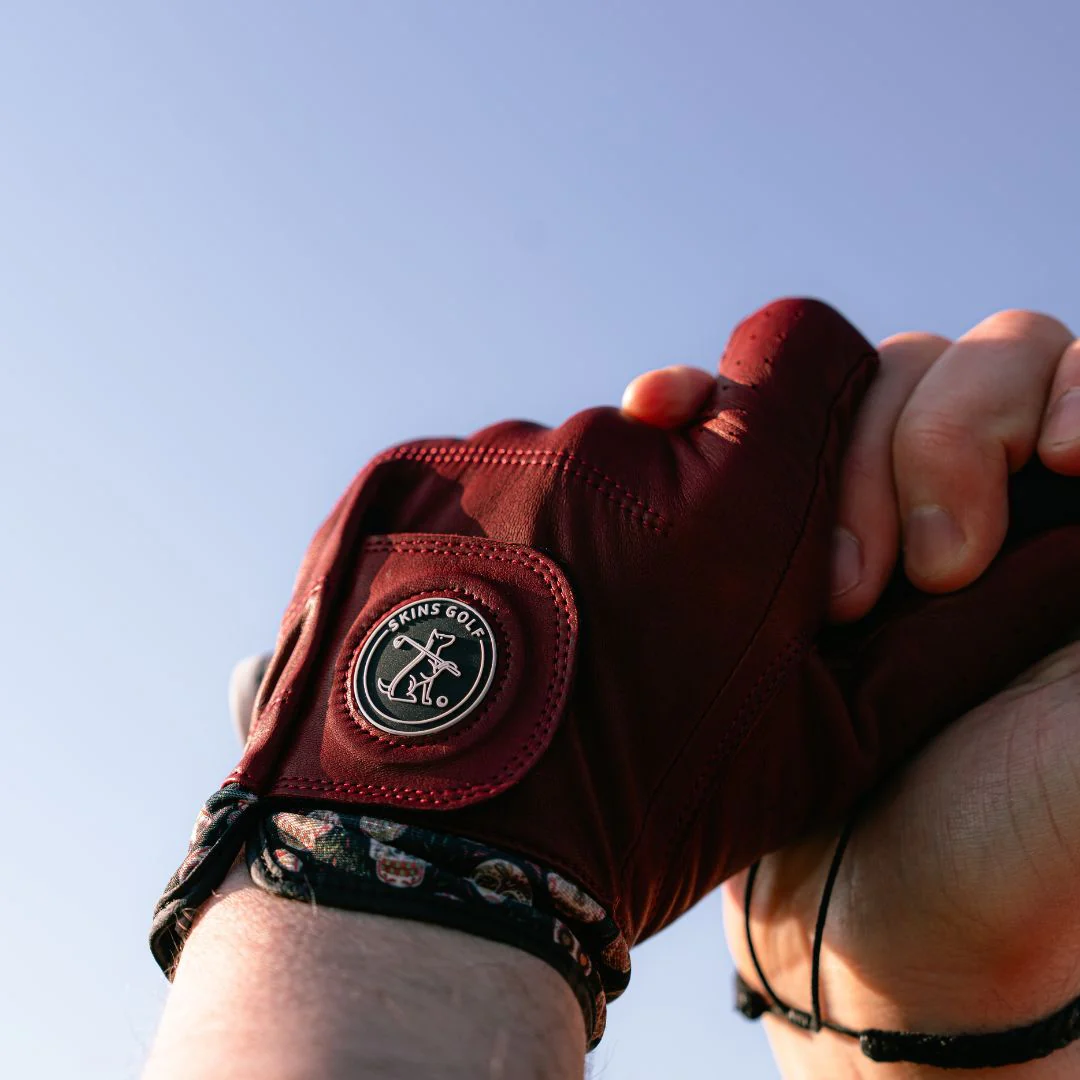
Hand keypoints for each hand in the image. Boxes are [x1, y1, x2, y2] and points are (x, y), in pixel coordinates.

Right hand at [623, 311, 1079, 1075]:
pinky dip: (700, 402)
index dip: (1067, 388)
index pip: (1073, 377)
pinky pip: (736, 430)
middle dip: (937, 445)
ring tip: (824, 593)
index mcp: (1070, 526)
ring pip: (844, 385)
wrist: (877, 934)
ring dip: (822, 448)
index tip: (1061, 460)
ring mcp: (861, 511)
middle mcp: (975, 498)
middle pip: (958, 362)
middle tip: (923, 580)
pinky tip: (664, 405)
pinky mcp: (768, 537)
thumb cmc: (1019, 849)